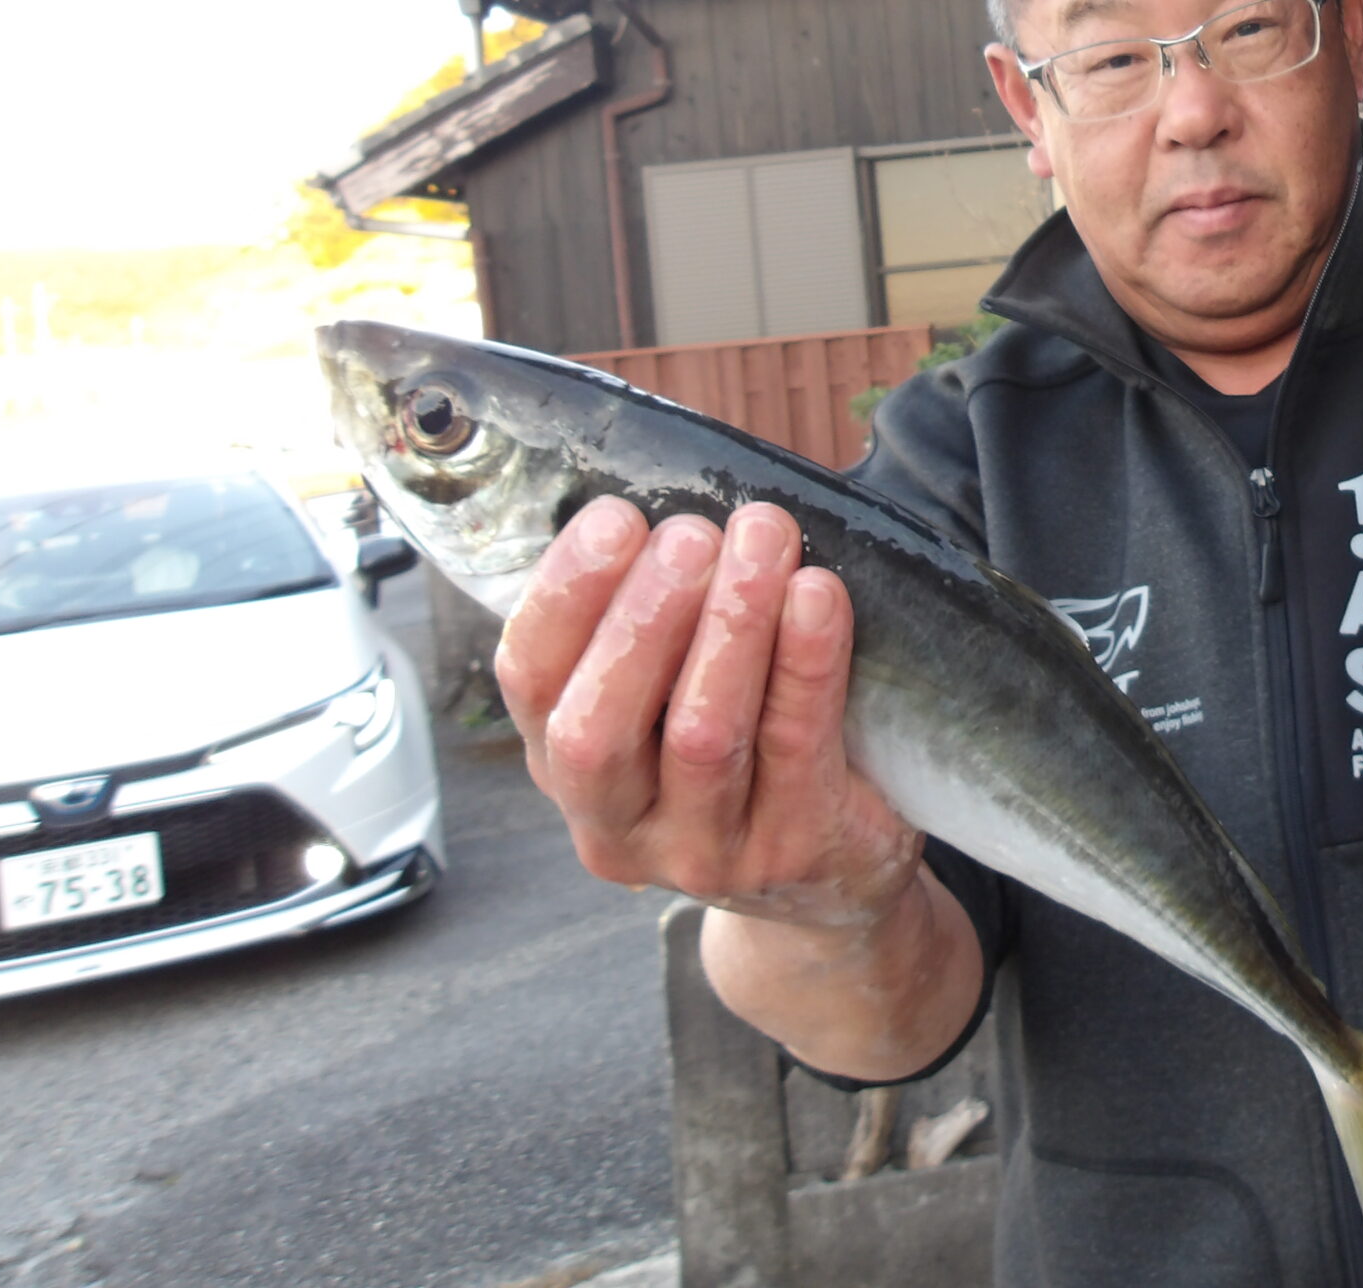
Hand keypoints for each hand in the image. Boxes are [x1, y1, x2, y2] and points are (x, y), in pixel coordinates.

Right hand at [495, 496, 922, 928]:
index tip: (617, 518)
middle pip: (601, 724)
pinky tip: (819, 594)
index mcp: (563, 764)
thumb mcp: (670, 695)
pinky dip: (806, 661)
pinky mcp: (790, 851)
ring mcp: (702, 851)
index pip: (531, 682)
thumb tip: (659, 488)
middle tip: (694, 532)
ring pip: (702, 734)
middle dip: (645, 614)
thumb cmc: (744, 742)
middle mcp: (616, 823)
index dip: (566, 596)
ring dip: (732, 624)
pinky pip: (795, 745)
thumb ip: (649, 615)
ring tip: (763, 537)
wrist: (831, 874)